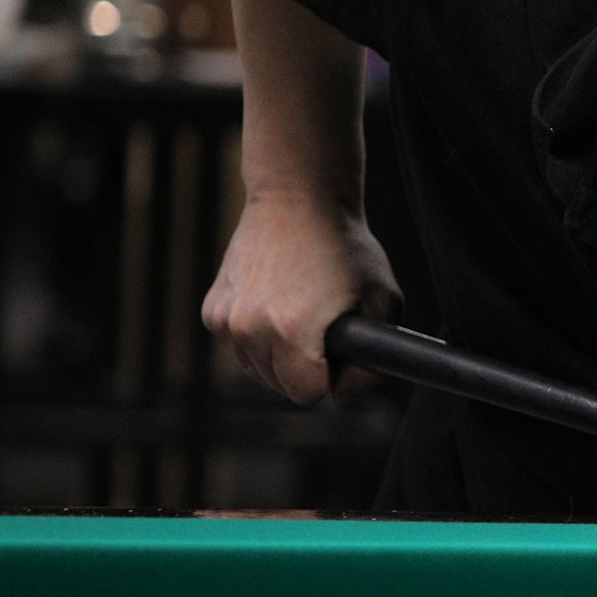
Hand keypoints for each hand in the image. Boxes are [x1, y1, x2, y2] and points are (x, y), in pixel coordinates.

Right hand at [202, 191, 400, 403]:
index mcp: (293, 331)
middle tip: (324, 329)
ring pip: (257, 369)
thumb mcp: (383, 300)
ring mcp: (227, 320)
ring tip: (302, 314)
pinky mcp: (213, 311)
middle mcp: (251, 329)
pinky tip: (277, 305)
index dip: (332, 378)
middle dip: (306, 369)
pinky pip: (240, 346)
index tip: (341, 351)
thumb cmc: (345, 246)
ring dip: (280, 355)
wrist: (298, 199)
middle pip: (280, 386)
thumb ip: (371, 361)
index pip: (308, 394)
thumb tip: (343, 398)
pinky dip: (258, 337)